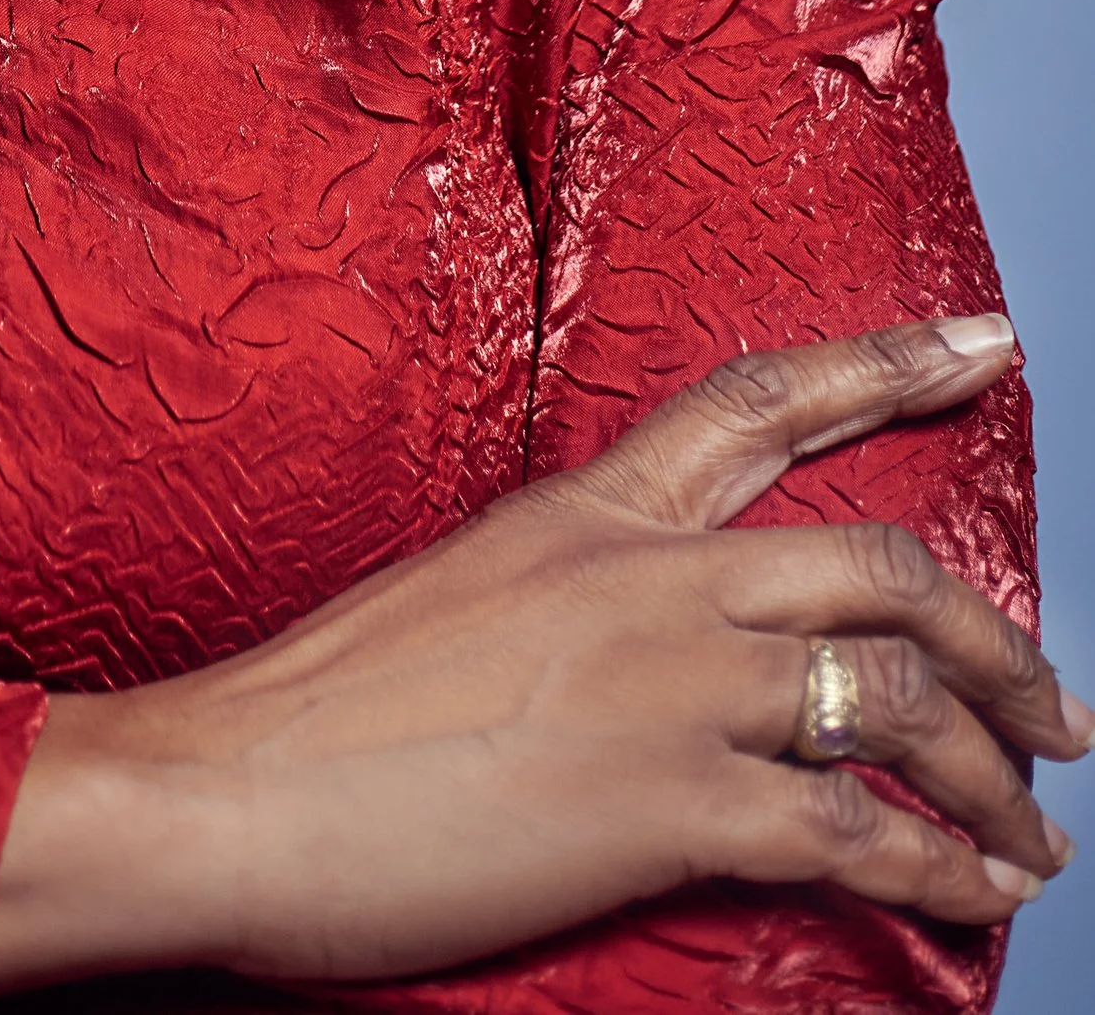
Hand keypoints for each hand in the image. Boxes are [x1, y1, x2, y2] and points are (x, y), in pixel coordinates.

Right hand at [0, 317, 1084, 991]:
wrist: (233, 786)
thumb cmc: (315, 710)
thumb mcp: (451, 599)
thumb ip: (558, 599)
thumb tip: (621, 647)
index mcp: (585, 511)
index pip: (762, 403)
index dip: (890, 364)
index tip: (987, 343)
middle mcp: (647, 576)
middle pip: (880, 563)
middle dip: (1001, 641)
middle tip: (1059, 705)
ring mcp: (667, 684)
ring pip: (897, 696)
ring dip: (994, 776)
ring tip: (1031, 832)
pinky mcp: (670, 803)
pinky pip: (857, 831)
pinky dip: (942, 873)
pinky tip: (973, 901)